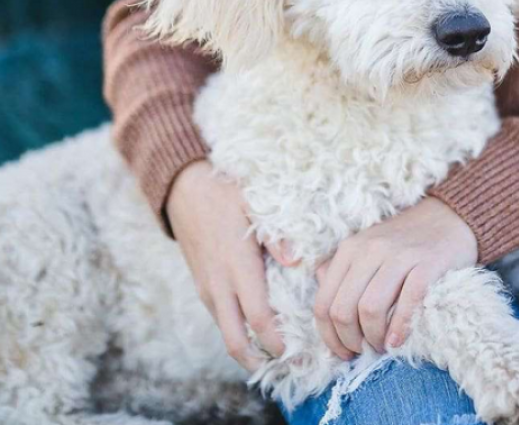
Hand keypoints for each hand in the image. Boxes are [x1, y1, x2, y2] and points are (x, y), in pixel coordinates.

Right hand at [167, 160, 284, 370]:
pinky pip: (219, 317)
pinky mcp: (201, 285)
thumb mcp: (254, 203)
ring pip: (225, 331)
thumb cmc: (224, 194)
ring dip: (247, 348)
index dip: (275, 342)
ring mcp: (207, 286)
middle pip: (235, 340)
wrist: (183, 190)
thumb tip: (296, 262)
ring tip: (275, 353)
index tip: (295, 353)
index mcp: (237, 265)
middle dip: (258, 361)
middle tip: (286, 367)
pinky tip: (255, 327)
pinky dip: (236, 331)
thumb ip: (275, 235)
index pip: (257, 317)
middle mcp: (219, 283)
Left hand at [313, 197, 477, 358]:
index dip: (329, 336)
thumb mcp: (365, 250)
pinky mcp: (427, 263)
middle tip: (364, 351)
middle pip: (343, 310)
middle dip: (350, 341)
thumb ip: (339, 273)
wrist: (447, 219)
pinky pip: (407, 302)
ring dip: (374, 338)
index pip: (324, 303)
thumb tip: (324, 308)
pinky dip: (400, 328)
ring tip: (382, 346)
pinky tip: (398, 340)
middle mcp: (369, 249)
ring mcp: (398, 255)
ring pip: (370, 309)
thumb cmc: (403, 243)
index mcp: (349, 249)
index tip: (343, 352)